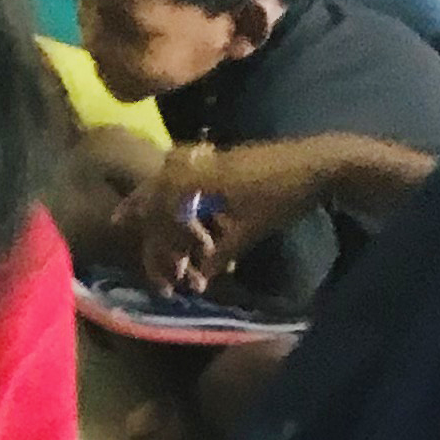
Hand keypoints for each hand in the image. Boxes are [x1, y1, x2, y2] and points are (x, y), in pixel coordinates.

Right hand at [132, 142, 331, 292]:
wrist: (319, 162)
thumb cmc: (280, 197)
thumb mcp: (247, 232)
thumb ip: (218, 256)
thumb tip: (200, 278)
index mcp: (198, 183)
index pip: (160, 213)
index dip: (150, 240)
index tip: (137, 249)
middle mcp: (199, 168)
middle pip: (159, 187)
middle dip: (139, 207)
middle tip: (119, 220)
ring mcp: (216, 161)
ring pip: (176, 180)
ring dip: (162, 200)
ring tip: (147, 212)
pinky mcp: (231, 162)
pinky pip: (196, 177)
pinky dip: (186, 194)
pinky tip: (188, 204)